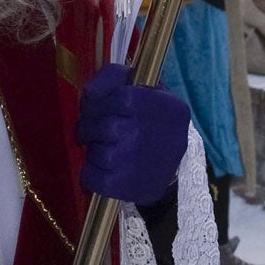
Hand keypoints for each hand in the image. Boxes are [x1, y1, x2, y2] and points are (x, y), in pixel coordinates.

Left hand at [76, 64, 188, 205]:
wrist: (175, 165)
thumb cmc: (151, 118)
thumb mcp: (143, 87)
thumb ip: (113, 76)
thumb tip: (89, 91)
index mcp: (157, 106)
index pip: (120, 98)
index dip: (101, 103)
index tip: (97, 108)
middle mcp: (147, 135)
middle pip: (103, 126)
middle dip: (89, 127)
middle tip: (91, 130)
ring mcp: (135, 163)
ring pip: (95, 152)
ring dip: (92, 149)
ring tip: (103, 148)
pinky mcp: (125, 187)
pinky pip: (90, 177)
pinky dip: (90, 172)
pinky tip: (102, 167)